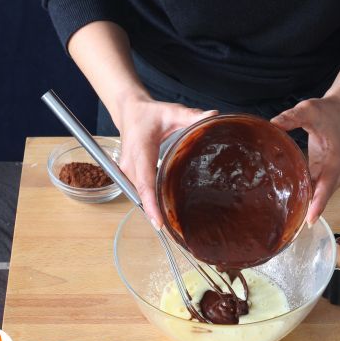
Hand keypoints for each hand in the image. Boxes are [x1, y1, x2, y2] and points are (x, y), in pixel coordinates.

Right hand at [115, 94, 217, 227]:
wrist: (128, 110)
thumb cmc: (149, 113)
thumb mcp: (172, 111)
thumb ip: (191, 116)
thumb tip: (213, 116)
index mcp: (141, 150)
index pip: (145, 182)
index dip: (151, 204)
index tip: (159, 222)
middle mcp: (130, 164)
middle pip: (142, 194)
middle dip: (156, 212)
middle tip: (176, 229)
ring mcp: (126, 170)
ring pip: (139, 195)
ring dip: (153, 208)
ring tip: (172, 222)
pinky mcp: (128, 173)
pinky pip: (138, 191)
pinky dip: (150, 201)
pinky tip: (164, 208)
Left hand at [271, 96, 339, 225]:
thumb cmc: (325, 112)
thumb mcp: (308, 110)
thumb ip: (291, 117)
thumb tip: (274, 124)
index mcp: (336, 159)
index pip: (326, 187)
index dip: (318, 205)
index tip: (309, 221)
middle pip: (323, 195)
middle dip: (308, 207)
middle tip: (287, 220)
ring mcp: (339, 174)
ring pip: (322, 194)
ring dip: (308, 201)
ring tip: (288, 214)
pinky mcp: (334, 174)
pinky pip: (321, 188)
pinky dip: (310, 194)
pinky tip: (295, 199)